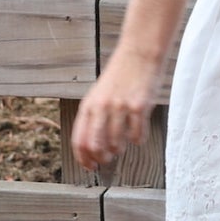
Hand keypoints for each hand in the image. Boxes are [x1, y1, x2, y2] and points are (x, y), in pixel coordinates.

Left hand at [71, 47, 159, 171]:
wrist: (139, 53)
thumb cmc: (120, 75)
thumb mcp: (99, 94)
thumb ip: (93, 117)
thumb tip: (92, 147)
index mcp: (88, 105)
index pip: (79, 141)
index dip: (83, 159)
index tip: (90, 167)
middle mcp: (102, 107)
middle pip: (95, 146)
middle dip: (101, 159)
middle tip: (107, 160)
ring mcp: (121, 107)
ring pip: (117, 144)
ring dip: (120, 149)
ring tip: (123, 143)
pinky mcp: (139, 107)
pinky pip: (138, 136)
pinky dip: (138, 140)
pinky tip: (138, 132)